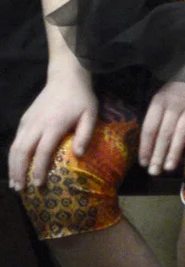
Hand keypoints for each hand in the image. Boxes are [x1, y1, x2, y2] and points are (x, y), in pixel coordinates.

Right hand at [9, 73, 98, 192]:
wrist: (65, 77)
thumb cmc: (81, 98)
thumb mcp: (90, 114)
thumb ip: (85, 134)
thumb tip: (79, 155)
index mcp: (54, 124)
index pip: (43, 151)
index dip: (39, 169)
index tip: (38, 185)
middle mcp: (36, 124)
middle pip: (23, 152)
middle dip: (20, 172)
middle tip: (21, 189)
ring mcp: (27, 122)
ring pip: (15, 148)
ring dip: (12, 167)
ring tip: (15, 184)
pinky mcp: (24, 120)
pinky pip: (15, 141)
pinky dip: (12, 156)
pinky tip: (15, 167)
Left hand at [139, 55, 184, 175]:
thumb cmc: (182, 81)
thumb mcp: (164, 93)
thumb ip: (159, 115)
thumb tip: (151, 139)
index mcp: (159, 101)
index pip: (149, 128)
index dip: (146, 147)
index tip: (143, 163)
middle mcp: (173, 105)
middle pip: (163, 133)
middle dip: (157, 155)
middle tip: (154, 172)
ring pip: (179, 131)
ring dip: (173, 150)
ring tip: (168, 167)